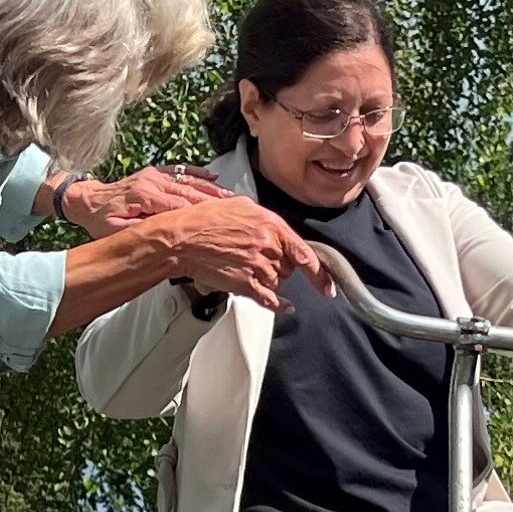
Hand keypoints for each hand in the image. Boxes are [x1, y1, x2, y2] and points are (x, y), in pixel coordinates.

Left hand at [61, 164, 232, 235]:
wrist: (86, 201)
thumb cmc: (100, 220)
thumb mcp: (116, 232)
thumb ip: (142, 231)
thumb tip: (166, 234)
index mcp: (143, 196)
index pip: (179, 206)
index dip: (201, 215)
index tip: (220, 222)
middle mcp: (152, 182)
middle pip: (189, 193)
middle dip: (214, 202)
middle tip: (236, 210)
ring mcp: (154, 176)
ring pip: (189, 181)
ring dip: (212, 189)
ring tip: (233, 197)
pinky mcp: (155, 173)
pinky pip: (181, 171)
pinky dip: (199, 174)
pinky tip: (214, 177)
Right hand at [149, 197, 329, 307]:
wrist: (184, 238)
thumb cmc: (206, 219)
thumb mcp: (242, 205)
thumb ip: (265, 219)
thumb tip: (275, 230)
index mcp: (271, 226)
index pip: (305, 252)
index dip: (320, 272)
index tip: (329, 284)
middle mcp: (269, 247)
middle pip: (288, 267)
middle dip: (279, 265)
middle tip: (256, 256)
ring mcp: (259, 268)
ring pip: (277, 282)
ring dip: (268, 278)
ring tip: (244, 265)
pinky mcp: (246, 284)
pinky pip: (269, 300)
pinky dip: (278, 305)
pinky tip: (284, 306)